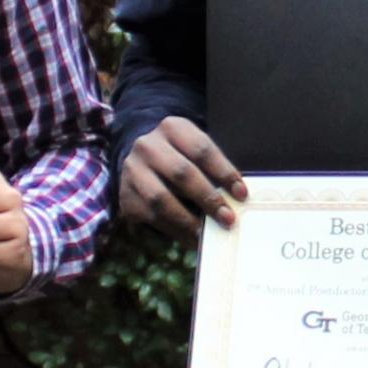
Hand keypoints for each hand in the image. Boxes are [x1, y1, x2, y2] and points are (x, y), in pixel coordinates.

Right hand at [119, 115, 245, 234]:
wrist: (138, 158)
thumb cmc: (178, 157)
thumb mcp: (193, 151)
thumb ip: (212, 170)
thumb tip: (235, 201)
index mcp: (172, 128)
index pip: (202, 150)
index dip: (224, 172)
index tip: (241, 194)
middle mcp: (148, 146)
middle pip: (182, 173)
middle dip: (208, 198)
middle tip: (228, 218)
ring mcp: (132, 171)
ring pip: (161, 199)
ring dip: (188, 220)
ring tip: (207, 234)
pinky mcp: (125, 196)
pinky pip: (151, 217)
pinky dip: (173, 231)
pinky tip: (190, 239)